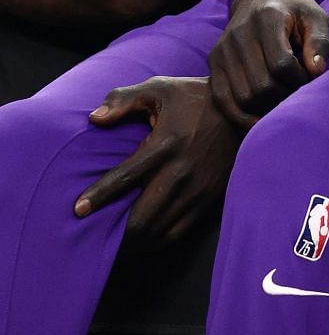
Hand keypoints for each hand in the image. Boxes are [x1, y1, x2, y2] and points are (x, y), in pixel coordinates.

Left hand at [74, 77, 240, 245]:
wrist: (245, 108)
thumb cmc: (195, 97)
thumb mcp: (161, 88)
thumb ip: (124, 99)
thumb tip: (95, 118)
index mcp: (166, 144)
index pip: (124, 178)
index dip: (99, 196)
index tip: (78, 210)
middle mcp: (182, 171)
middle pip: (142, 216)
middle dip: (117, 233)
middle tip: (98, 237)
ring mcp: (198, 187)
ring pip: (160, 229)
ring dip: (136, 241)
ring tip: (118, 246)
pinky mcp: (211, 196)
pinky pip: (181, 230)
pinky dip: (159, 240)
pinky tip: (145, 240)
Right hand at [208, 0, 328, 125]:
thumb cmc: (294, 10)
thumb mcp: (316, 17)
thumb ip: (320, 42)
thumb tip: (316, 70)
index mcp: (267, 18)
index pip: (282, 64)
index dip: (299, 79)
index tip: (309, 78)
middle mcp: (239, 34)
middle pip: (261, 84)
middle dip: (284, 96)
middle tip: (296, 94)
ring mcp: (222, 49)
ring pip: (243, 96)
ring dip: (265, 108)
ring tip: (282, 102)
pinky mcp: (213, 62)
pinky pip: (222, 98)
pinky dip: (240, 115)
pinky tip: (258, 120)